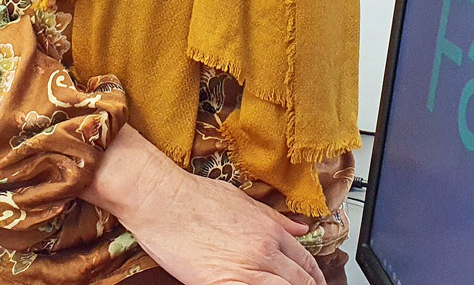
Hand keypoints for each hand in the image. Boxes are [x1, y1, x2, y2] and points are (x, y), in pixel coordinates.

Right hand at [82, 126, 325, 284]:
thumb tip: (301, 228)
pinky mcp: (223, 283)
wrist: (161, 199)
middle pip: (301, 281)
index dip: (312, 276)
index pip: (306, 261)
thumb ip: (274, 218)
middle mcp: (264, 250)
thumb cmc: (194, 195)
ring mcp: (246, 269)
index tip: (312, 282)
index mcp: (270, 230)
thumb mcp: (241, 200)